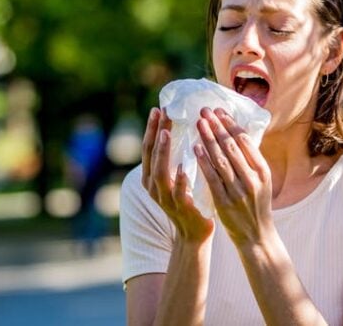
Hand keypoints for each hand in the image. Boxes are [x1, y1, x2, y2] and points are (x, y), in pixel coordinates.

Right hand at [141, 107, 214, 243]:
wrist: (194, 233)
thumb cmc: (188, 199)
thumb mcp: (177, 176)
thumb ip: (175, 158)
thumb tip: (182, 129)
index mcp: (151, 176)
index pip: (149, 147)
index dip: (152, 128)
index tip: (158, 108)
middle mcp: (153, 186)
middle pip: (151, 155)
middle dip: (156, 133)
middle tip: (162, 112)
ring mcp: (165, 198)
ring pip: (160, 172)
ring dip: (163, 151)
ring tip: (167, 133)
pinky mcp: (180, 208)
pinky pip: (178, 192)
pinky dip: (180, 179)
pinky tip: (184, 166)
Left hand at [195, 107, 273, 246]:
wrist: (256, 236)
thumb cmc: (256, 205)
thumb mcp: (261, 181)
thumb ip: (250, 161)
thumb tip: (237, 134)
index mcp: (263, 171)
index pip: (246, 141)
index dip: (231, 124)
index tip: (219, 111)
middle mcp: (252, 179)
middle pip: (232, 147)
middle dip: (217, 126)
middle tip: (205, 111)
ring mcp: (238, 191)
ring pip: (221, 159)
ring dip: (209, 139)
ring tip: (199, 123)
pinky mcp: (224, 202)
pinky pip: (212, 178)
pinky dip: (204, 162)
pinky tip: (195, 148)